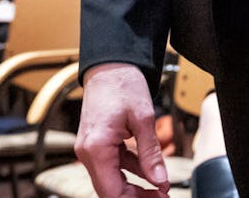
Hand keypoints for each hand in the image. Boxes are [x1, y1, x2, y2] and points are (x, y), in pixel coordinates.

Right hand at [76, 63, 169, 197]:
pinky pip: (113, 164)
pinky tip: (149, 171)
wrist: (110, 65)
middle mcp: (87, 152)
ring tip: (159, 188)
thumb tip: (159, 180)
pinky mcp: (96, 143)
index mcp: (96, 148)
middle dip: (136, 196)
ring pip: (112, 178)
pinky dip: (130, 169)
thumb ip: (150, 153)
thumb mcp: (143, 119)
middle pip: (110, 189)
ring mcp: (90, 148)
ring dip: (134, 185)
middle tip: (161, 195)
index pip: (111, 191)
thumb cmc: (122, 84)